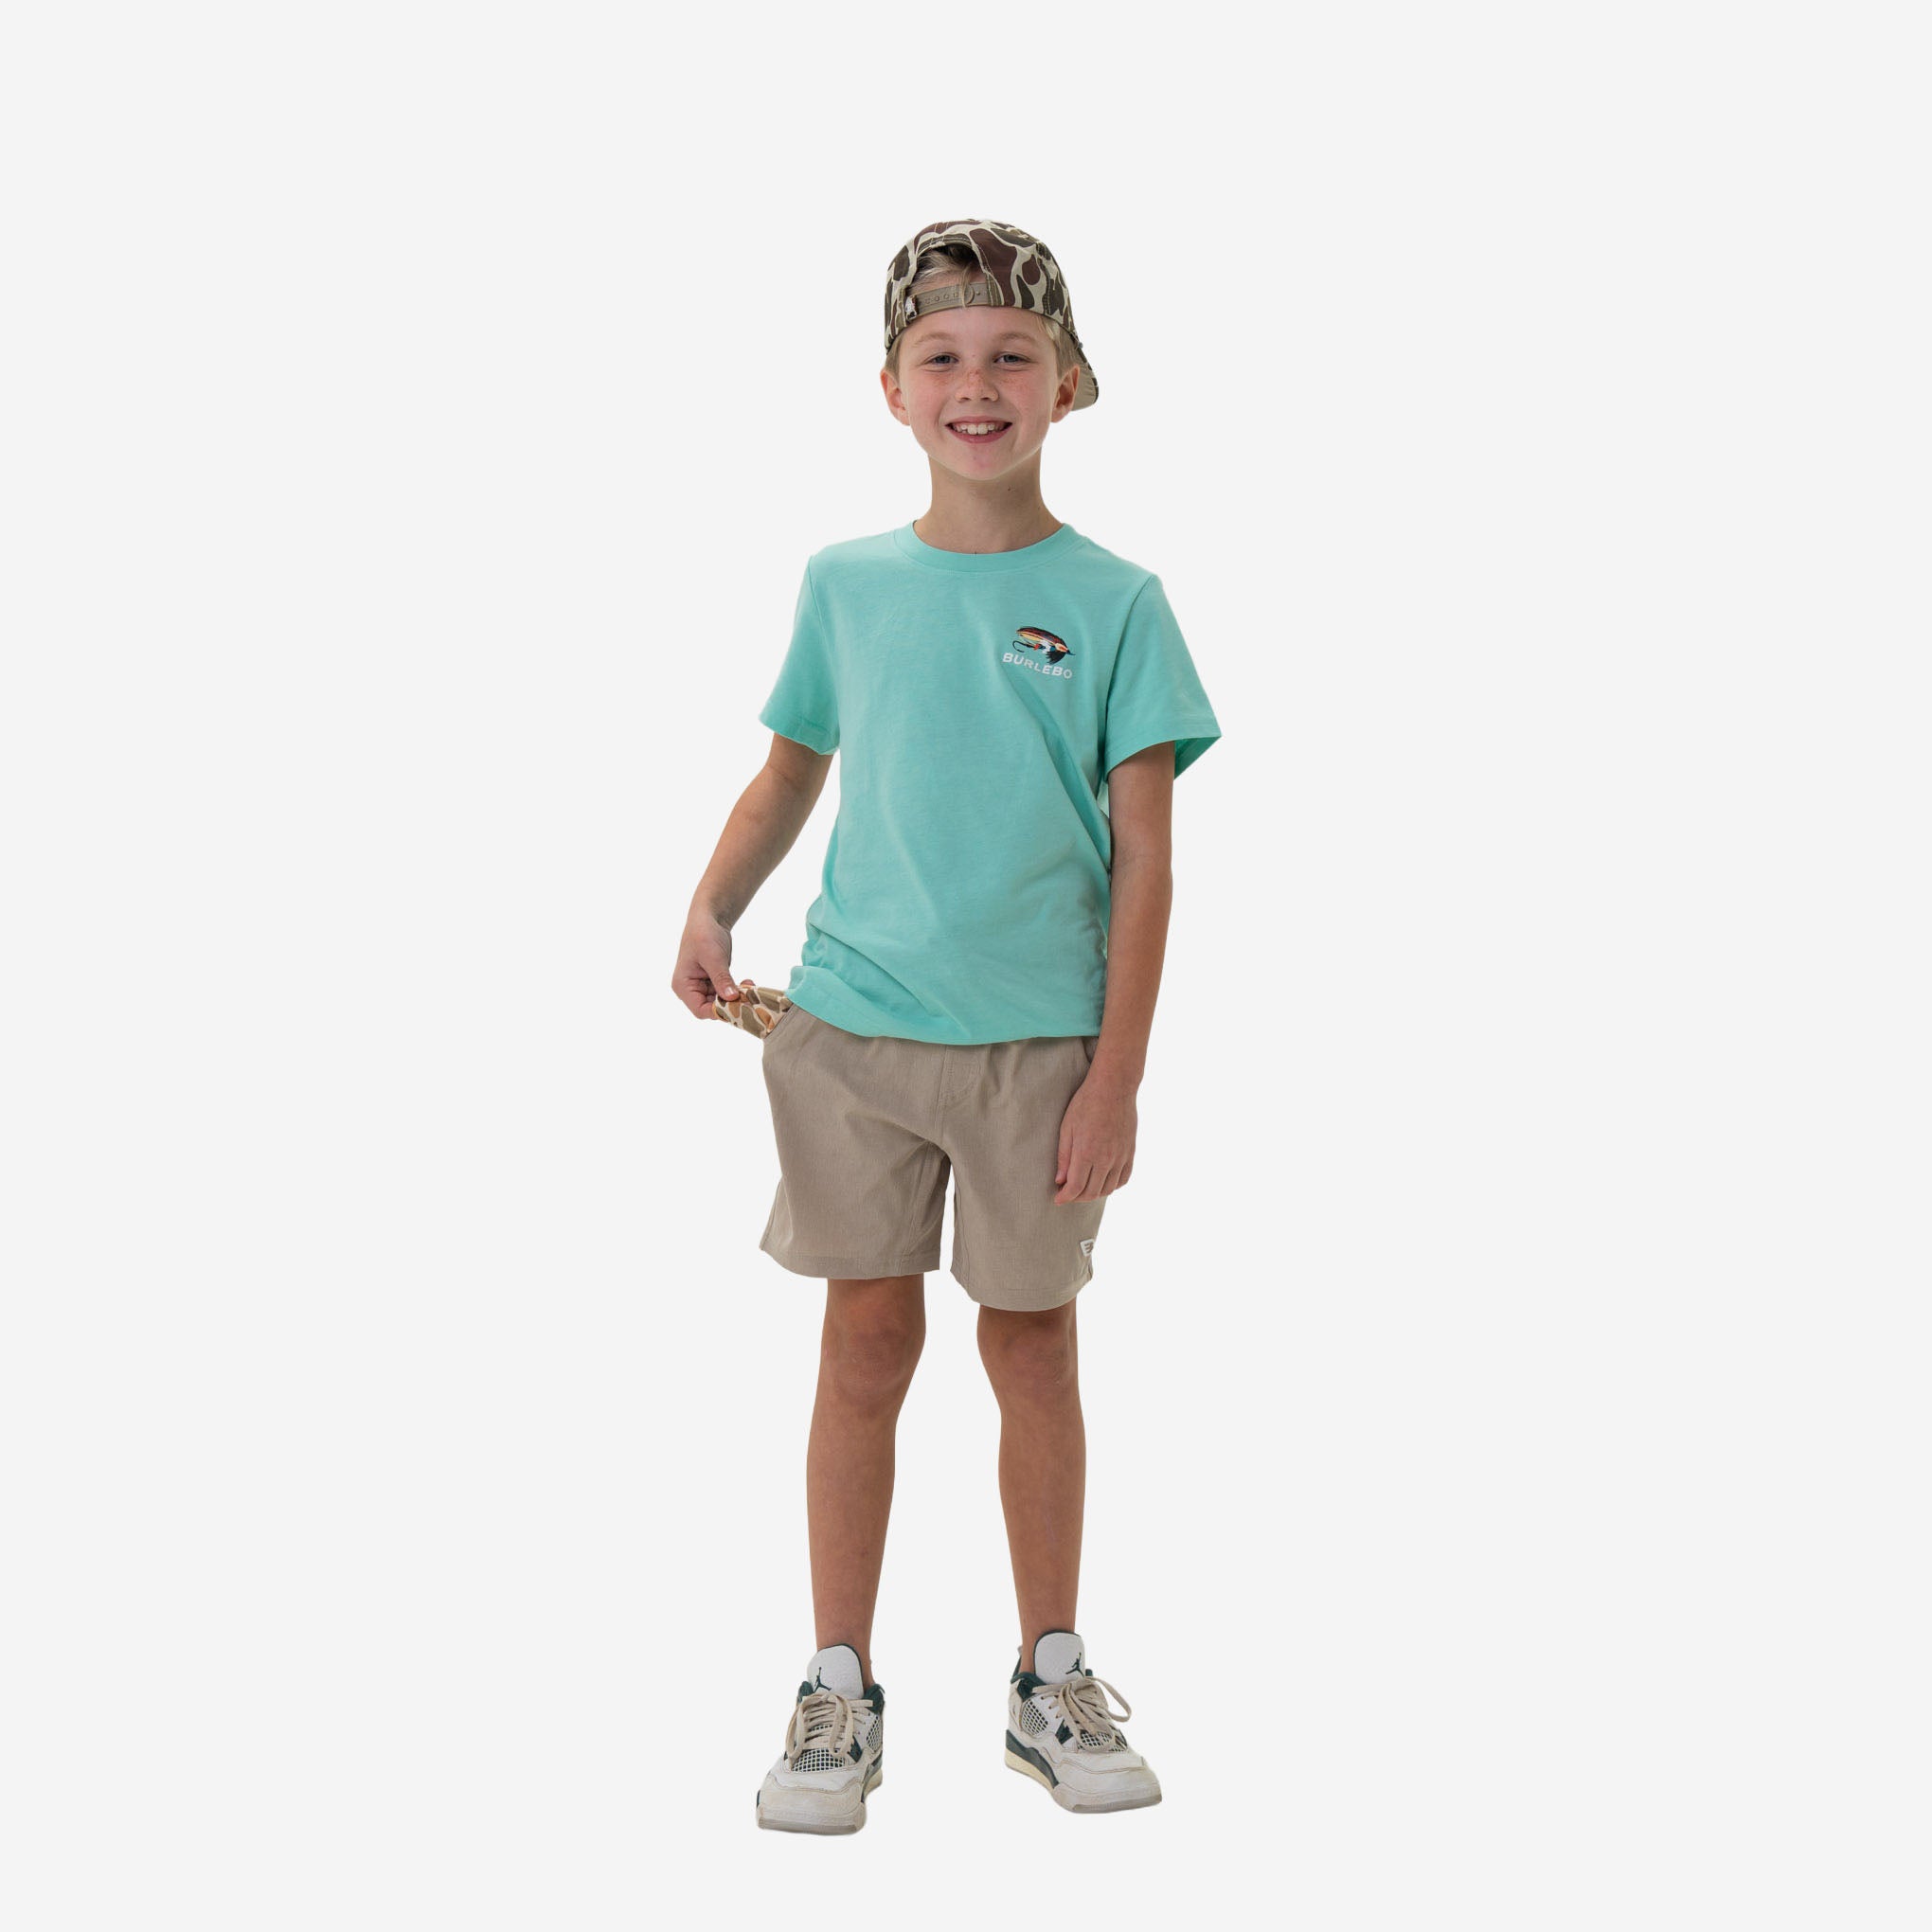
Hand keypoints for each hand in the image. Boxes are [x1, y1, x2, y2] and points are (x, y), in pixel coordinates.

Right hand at [673, 911, 741, 1018]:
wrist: (708, 918)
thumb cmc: (703, 934)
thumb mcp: (713, 957)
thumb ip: (721, 979)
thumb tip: (731, 998)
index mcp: (683, 986)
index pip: (700, 1010)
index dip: (718, 1012)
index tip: (737, 1007)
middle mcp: (691, 989)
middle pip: (712, 1008)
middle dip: (730, 1004)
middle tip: (748, 997)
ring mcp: (702, 986)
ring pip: (721, 1002)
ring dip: (736, 997)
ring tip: (749, 987)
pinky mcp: (713, 981)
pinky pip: (726, 992)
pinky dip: (737, 990)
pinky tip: (747, 983)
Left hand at [1054, 1067, 1135, 1203]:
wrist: (1114, 1088)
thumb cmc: (1086, 1104)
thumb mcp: (1067, 1128)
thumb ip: (1063, 1156)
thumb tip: (1060, 1180)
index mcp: (1087, 1153)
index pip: (1075, 1187)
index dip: (1065, 1197)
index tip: (1057, 1199)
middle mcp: (1106, 1159)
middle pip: (1091, 1192)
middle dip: (1076, 1198)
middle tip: (1067, 1193)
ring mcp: (1120, 1157)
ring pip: (1108, 1189)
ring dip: (1094, 1194)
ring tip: (1083, 1188)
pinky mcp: (1130, 1153)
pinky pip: (1123, 1179)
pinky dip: (1112, 1186)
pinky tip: (1102, 1181)